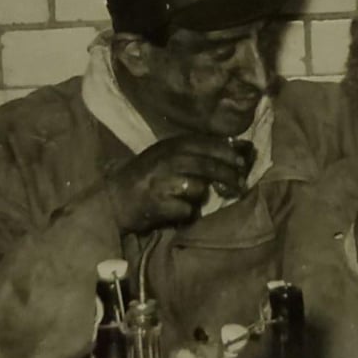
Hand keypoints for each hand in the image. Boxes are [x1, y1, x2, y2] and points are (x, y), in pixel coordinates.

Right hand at [105, 135, 247, 232]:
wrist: (113, 199)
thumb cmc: (148, 176)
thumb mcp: (172, 156)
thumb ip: (203, 152)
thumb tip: (244, 147)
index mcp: (171, 145)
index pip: (208, 144)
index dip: (229, 154)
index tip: (244, 164)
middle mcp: (166, 159)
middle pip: (208, 166)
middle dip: (228, 177)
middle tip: (239, 186)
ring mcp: (161, 182)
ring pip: (198, 189)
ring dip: (200, 197)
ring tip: (188, 199)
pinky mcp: (157, 204)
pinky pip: (187, 211)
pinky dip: (187, 214)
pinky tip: (176, 211)